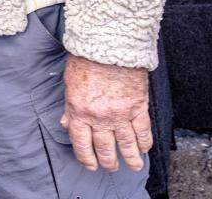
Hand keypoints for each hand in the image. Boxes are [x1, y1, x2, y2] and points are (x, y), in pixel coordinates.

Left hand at [61, 54, 151, 172]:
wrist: (109, 45)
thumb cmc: (87, 59)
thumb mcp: (69, 83)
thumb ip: (69, 107)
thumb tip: (66, 124)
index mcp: (79, 111)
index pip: (81, 144)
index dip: (86, 158)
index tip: (90, 165)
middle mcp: (99, 118)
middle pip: (104, 148)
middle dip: (108, 162)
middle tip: (111, 167)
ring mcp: (120, 114)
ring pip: (126, 145)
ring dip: (130, 159)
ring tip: (134, 166)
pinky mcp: (138, 107)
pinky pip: (143, 131)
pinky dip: (145, 142)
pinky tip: (145, 148)